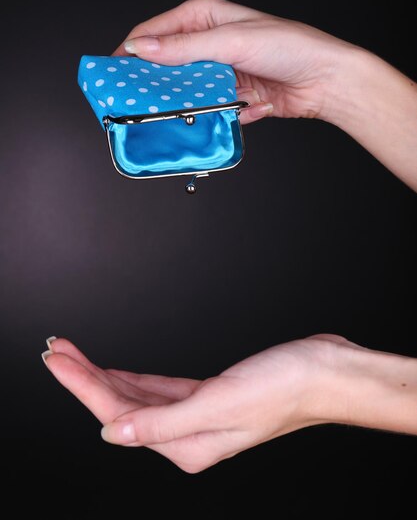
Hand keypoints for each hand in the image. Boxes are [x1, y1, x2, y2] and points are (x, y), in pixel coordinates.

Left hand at [42, 335, 416, 471]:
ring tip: (76, 355)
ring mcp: (196, 415)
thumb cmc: (284, 387)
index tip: (58, 359)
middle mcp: (187, 435)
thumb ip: (162, 422)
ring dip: (105, 375)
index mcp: (186, 444)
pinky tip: (119, 372)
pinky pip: (158, 390)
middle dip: (85, 377)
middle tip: (57, 349)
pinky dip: (135, 378)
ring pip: (136, 396)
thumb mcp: (218, 404)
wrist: (324, 372)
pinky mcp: (207, 395)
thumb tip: (113, 435)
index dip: (82, 385)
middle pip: (120, 405)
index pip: (117, 414)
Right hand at [115, 0, 416, 189]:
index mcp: (204, 15)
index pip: (154, 33)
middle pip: (165, 63)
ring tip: (160, 116)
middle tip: (130, 102)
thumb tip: (141, 48)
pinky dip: (202, 115)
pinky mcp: (230, 95)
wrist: (325, 80)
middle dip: (150, 82)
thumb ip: (184, 48)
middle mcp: (208, 41)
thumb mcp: (230, 41)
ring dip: (176, 103)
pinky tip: (197, 122)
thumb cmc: (288, 47)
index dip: (131, 53)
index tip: (113, 76)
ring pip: (183, 89)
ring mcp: (218, 70)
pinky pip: (204, 107)